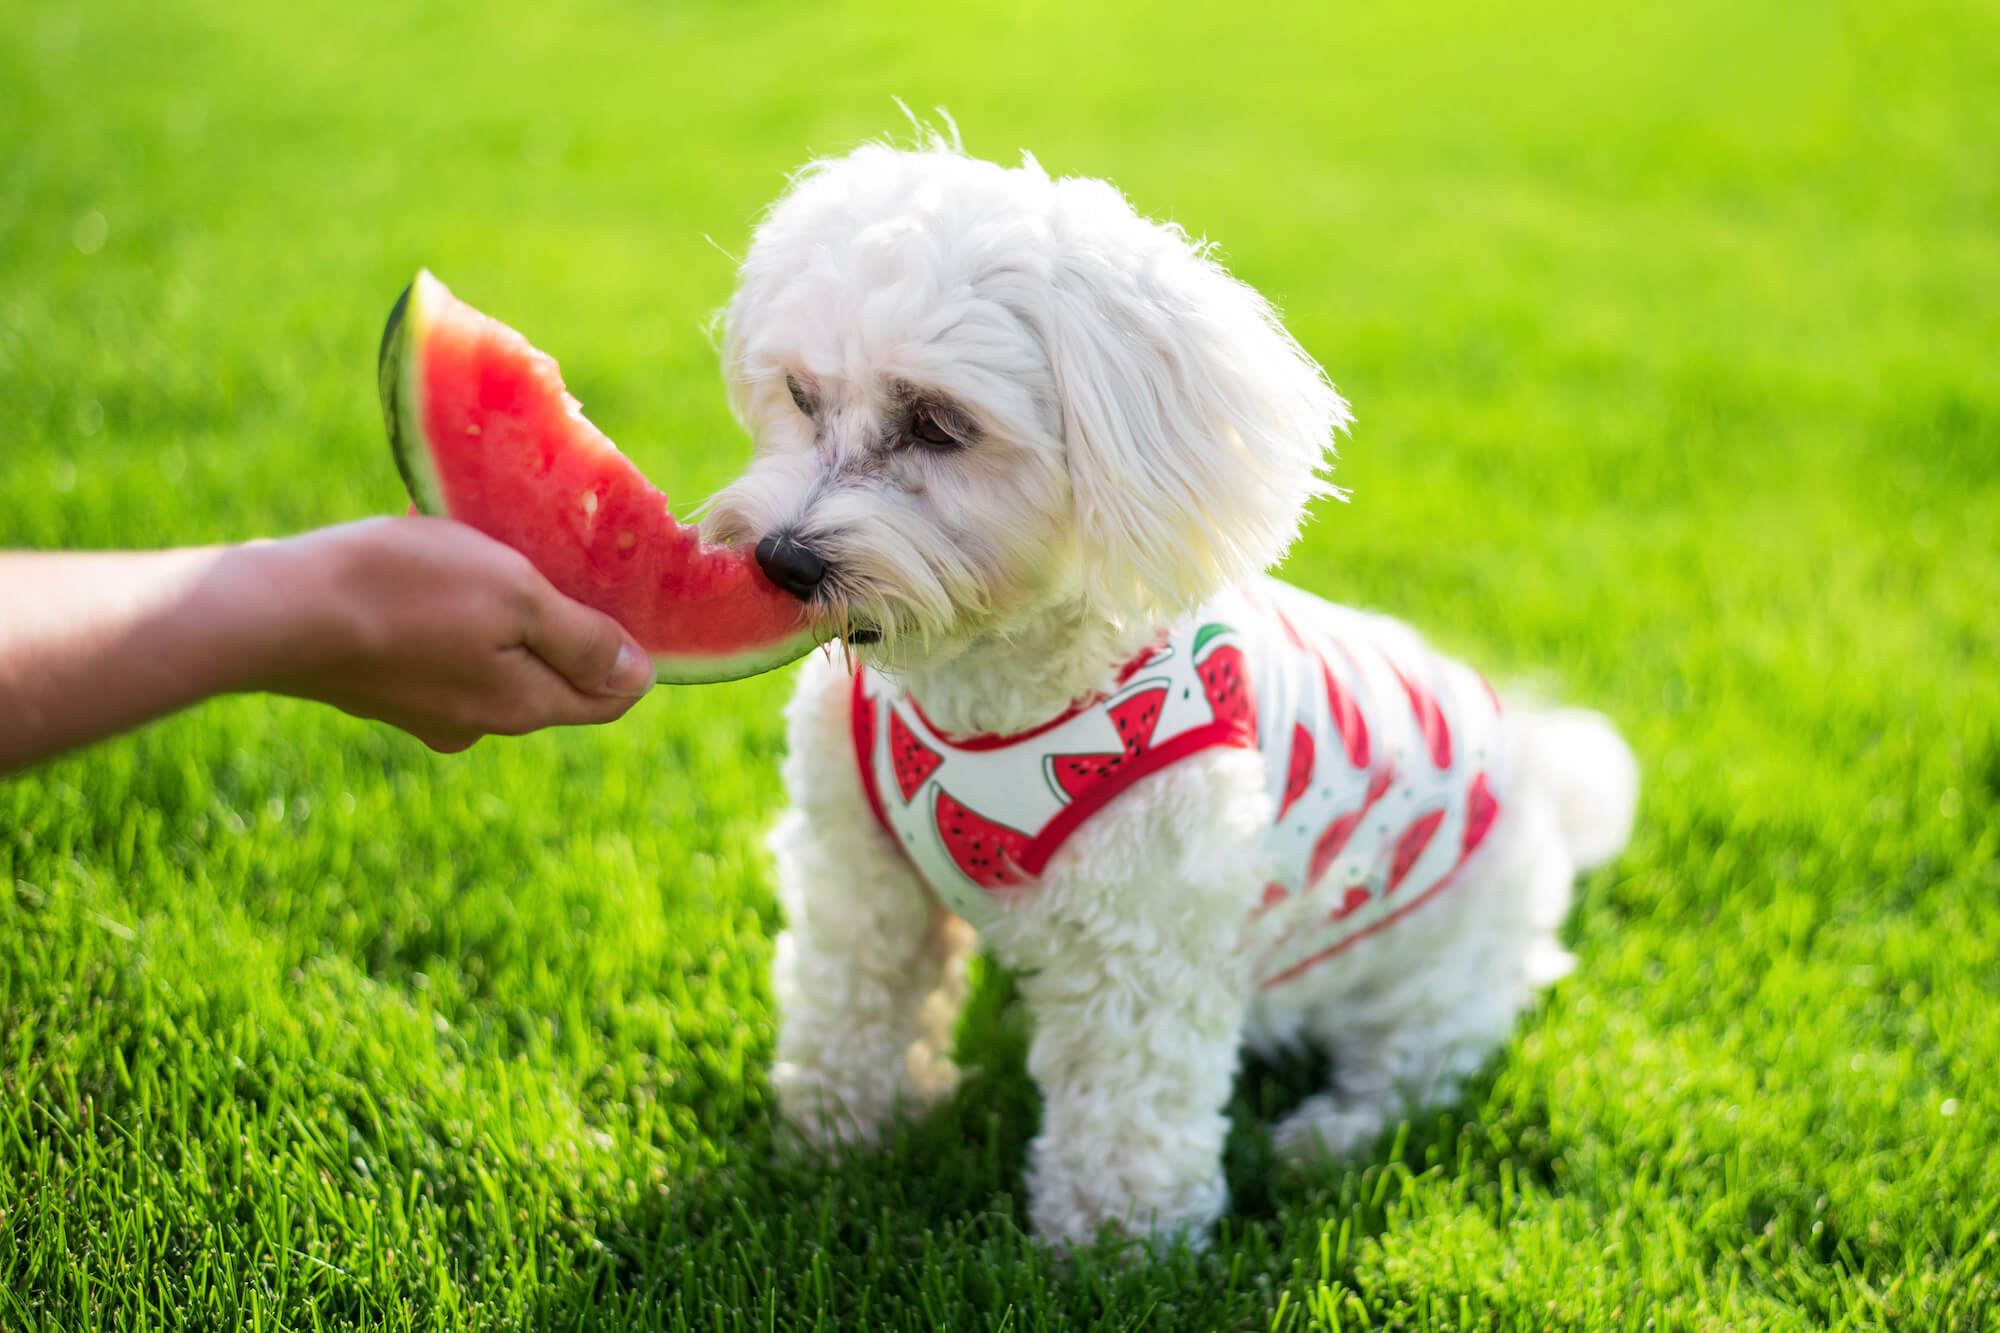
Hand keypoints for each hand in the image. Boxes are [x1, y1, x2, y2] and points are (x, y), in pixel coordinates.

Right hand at [252, 517, 654, 751]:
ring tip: (485, 553)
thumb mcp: (516, 598)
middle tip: (554, 559)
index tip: (622, 594)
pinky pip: (440, 650)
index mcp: (523, 707)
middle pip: (553, 678)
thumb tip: (639, 678)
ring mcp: (424, 711)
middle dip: (565, 625)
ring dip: (501, 613)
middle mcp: (478, 724)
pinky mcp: (379, 687)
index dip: (631, 651)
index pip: (610, 698)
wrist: (271, 611)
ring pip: (493, 660)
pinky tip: (429, 567)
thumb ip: (582, 640)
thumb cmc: (406, 591)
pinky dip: (450, 614)